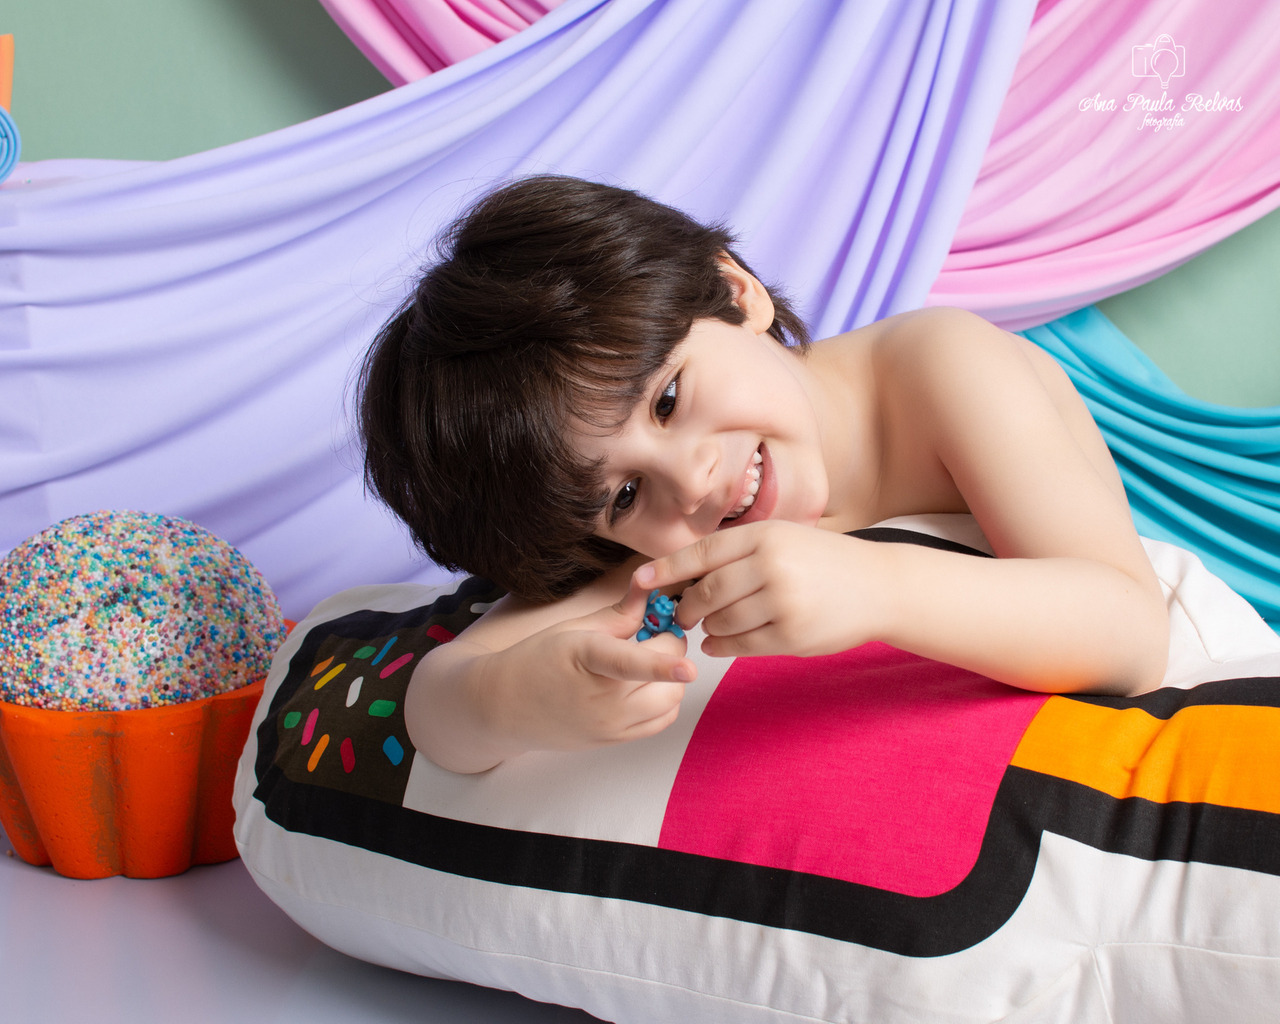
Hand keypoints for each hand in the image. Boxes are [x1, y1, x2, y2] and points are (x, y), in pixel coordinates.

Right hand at [483, 577, 697, 753]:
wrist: (501, 707)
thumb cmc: (536, 659)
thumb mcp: (573, 627)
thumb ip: (620, 612)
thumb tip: (652, 588)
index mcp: (586, 658)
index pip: (628, 662)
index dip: (662, 665)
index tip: (689, 668)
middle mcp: (601, 700)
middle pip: (664, 677)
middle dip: (670, 648)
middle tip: (651, 634)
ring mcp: (610, 726)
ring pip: (670, 701)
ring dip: (670, 677)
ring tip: (644, 661)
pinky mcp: (615, 741)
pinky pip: (661, 721)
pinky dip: (664, 699)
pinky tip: (643, 684)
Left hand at [635, 521, 887, 657]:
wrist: (880, 587)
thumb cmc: (824, 562)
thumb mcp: (784, 538)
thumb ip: (739, 551)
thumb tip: (683, 575)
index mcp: (765, 536)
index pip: (702, 553)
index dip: (666, 569)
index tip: (640, 581)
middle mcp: (771, 565)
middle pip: (705, 592)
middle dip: (687, 606)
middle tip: (684, 613)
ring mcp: (782, 602)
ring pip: (720, 621)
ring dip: (708, 627)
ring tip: (712, 624)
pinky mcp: (792, 634)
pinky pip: (739, 645)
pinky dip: (721, 646)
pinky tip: (719, 643)